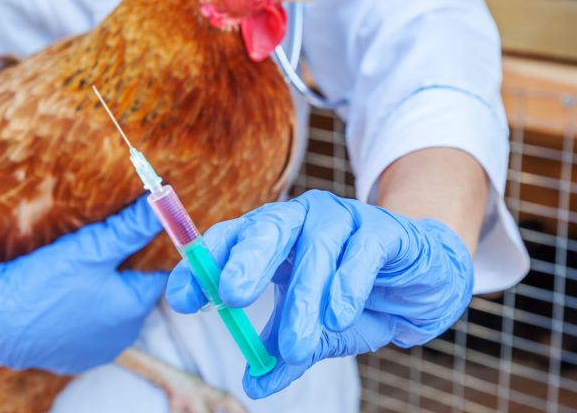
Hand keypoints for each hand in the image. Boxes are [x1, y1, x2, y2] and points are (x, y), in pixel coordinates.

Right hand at [0, 196, 166, 373]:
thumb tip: (164, 201)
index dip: (147, 250)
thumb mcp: (91, 248)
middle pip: (134, 291)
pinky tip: (65, 292)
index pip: (157, 274)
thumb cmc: (43, 283)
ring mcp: (97, 350)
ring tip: (81, 265)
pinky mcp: (72, 357)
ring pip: (111, 309)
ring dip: (102, 289)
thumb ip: (131, 227)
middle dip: (123, 269)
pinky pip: (89, 325)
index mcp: (133, 309)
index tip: (134, 232)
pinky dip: (82, 309)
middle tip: (102, 244)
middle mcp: (122, 336)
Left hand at [166, 190, 472, 397]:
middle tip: (231, 295)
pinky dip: (349, 283)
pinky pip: (362, 250)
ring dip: (304, 296)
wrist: (423, 280)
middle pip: (267, 227)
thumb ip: (285, 354)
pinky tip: (340, 314)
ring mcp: (343, 219)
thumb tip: (253, 385)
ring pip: (316, 246)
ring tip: (296, 342)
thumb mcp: (316, 331)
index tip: (181, 299)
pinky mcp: (383, 229)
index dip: (202, 266)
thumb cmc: (357, 297)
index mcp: (273, 239)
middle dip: (246, 259)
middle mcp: (301, 220)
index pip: (228, 240)